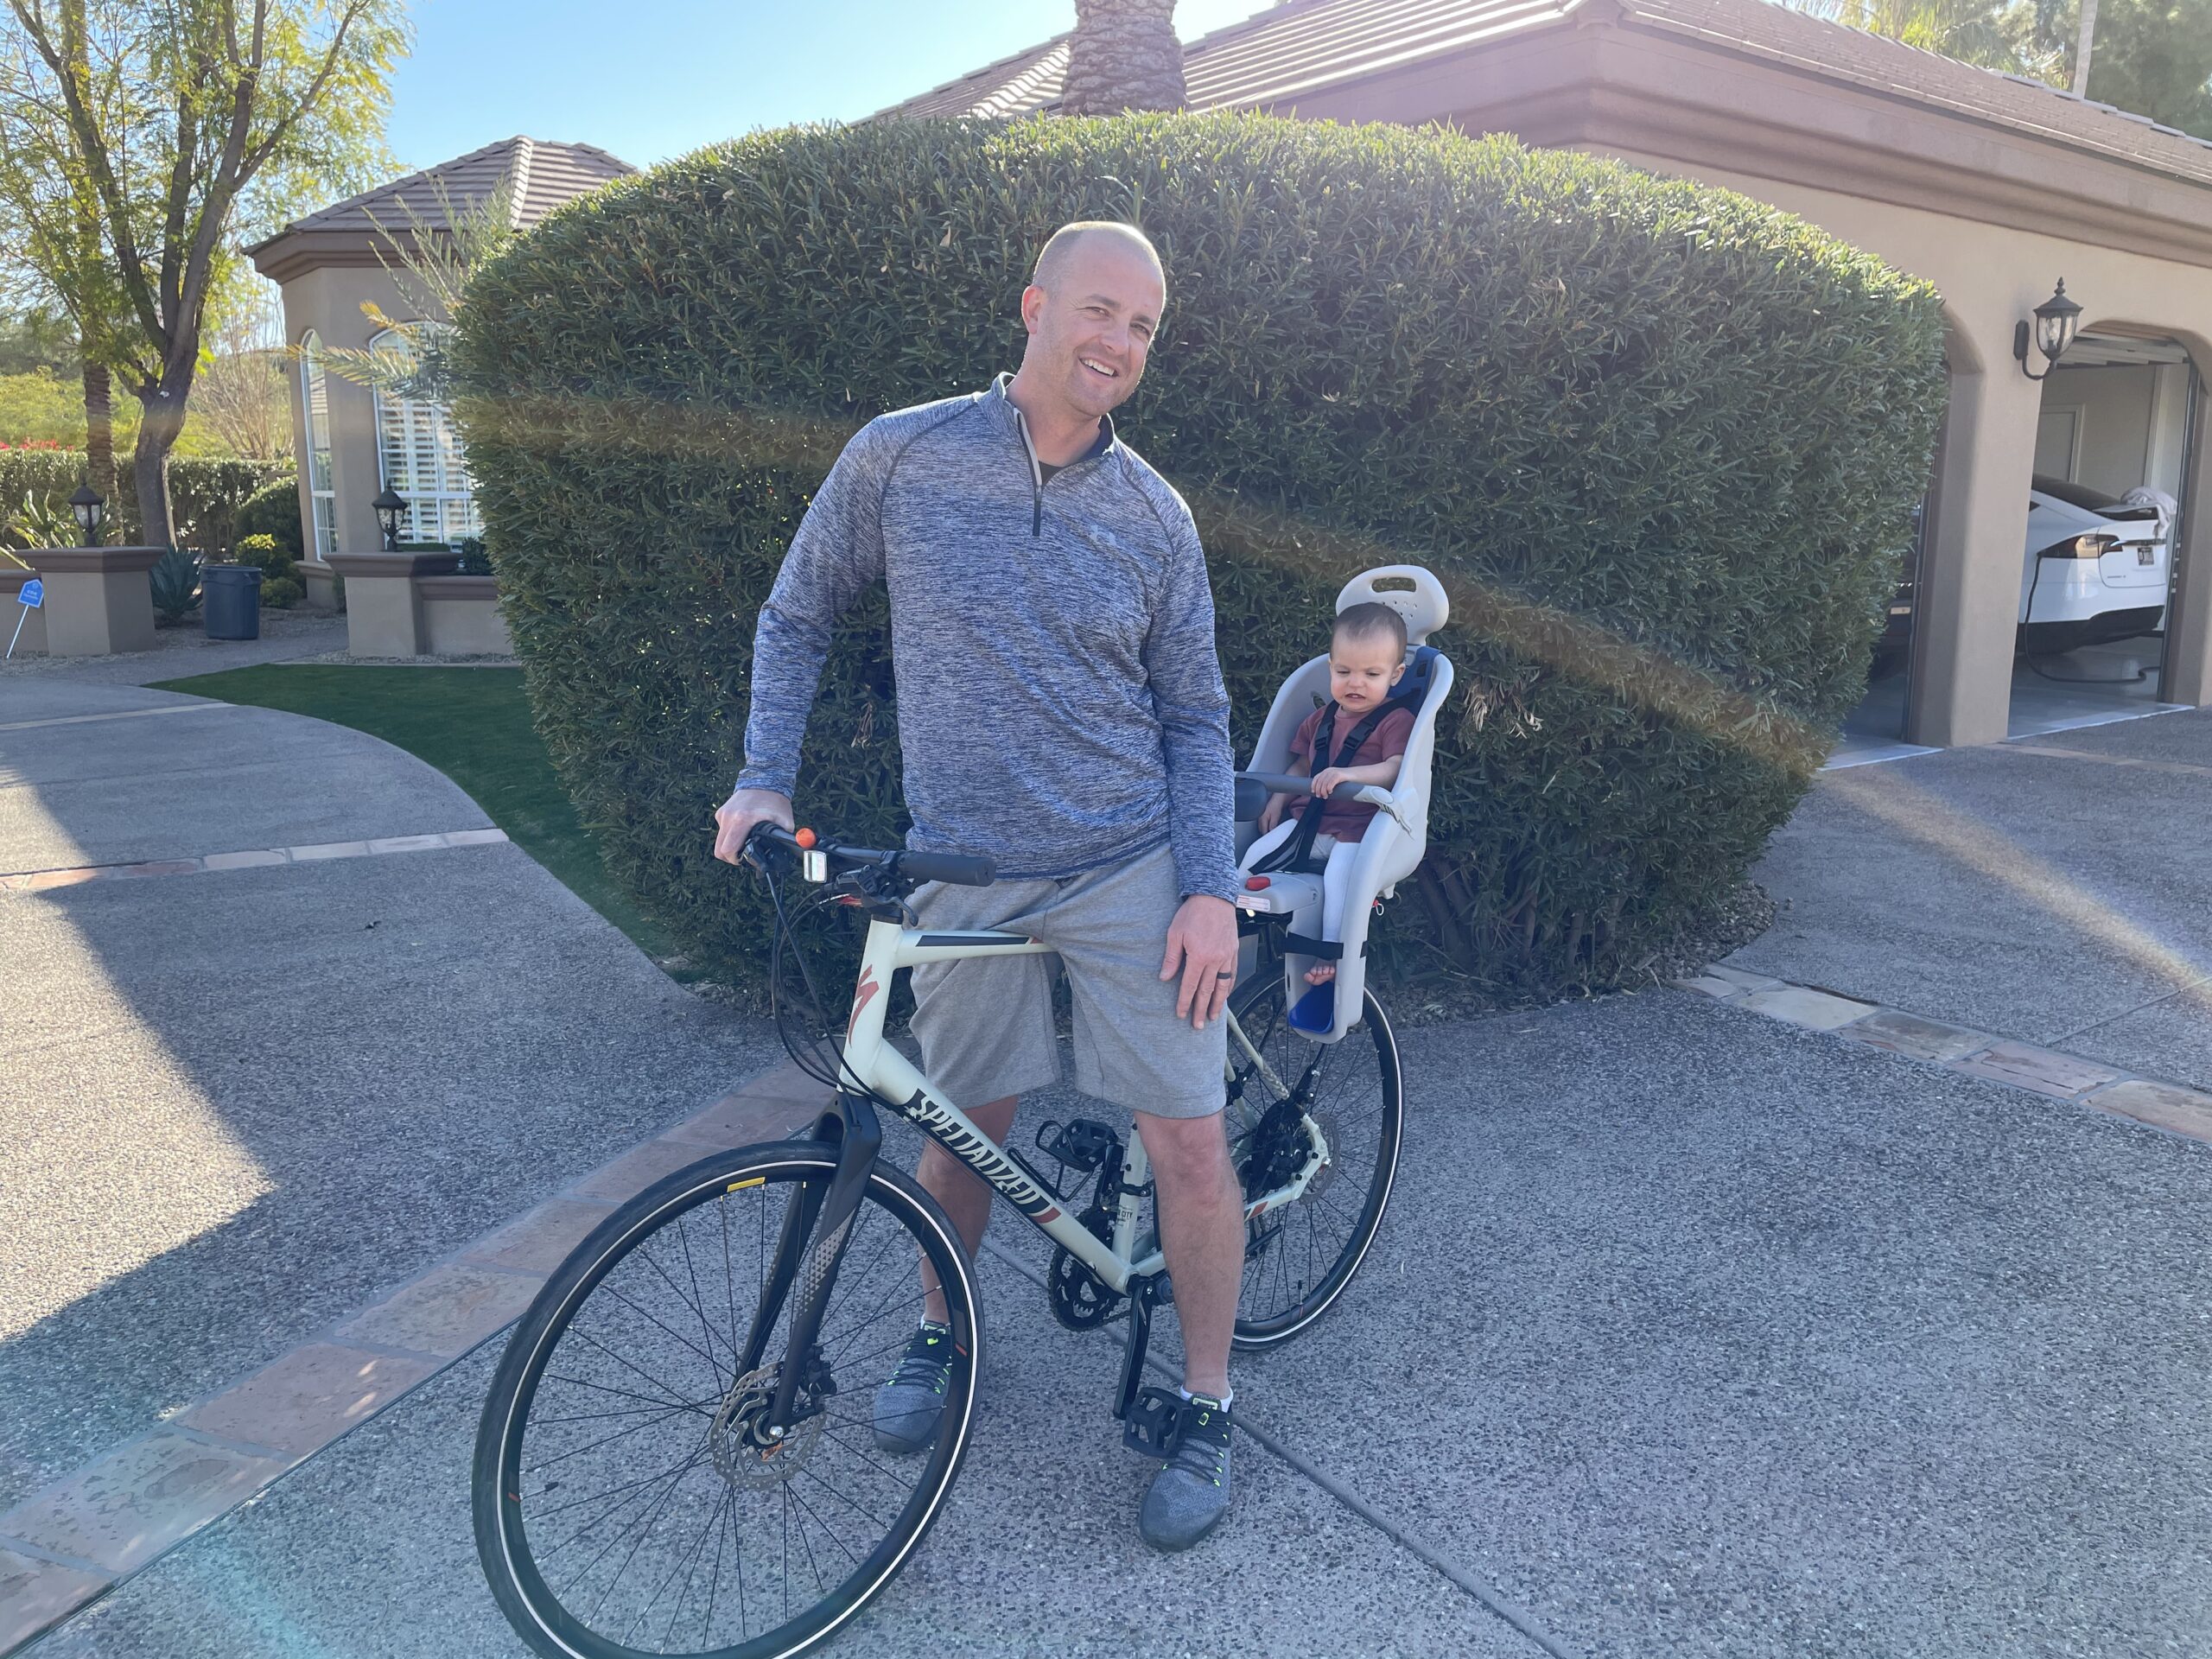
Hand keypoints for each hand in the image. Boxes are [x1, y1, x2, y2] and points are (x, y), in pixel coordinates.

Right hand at [713, 787, 793, 864]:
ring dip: (729, 846)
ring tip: (744, 842)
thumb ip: (784, 839)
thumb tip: (791, 853)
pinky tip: (742, 830)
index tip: (745, 860)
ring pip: (719, 841)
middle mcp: (729, 817)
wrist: (764, 780)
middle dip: (730, 857)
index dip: (736, 860)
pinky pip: (722, 831)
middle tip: (743, 855)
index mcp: (743, 820)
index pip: (728, 850)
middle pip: (719, 850)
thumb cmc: (775, 802)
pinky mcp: (721, 812)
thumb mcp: (784, 822)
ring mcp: (723, 814)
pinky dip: (729, 835)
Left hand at [1160, 895, 1238, 1029]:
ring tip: (1213, 1017)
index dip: (1184, 1002)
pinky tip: (1225, 995)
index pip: (1190, 986)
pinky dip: (1229, 987)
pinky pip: (1232, 973)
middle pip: (1207, 991)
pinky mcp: (1233, 950)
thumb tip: (1165, 977)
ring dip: (1218, 1003)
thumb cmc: (1192, 913)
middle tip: (1198, 1025)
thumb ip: (1171, 958)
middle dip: (1201, 1010)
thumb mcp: (1175, 933)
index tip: (1180, 1014)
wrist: (1213, 896)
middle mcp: (1215, 959)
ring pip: (1222, 986)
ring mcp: (1226, 956)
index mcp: (1199, 956)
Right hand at [1257, 794, 1283, 833]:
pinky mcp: (1262, 816)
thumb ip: (1273, 824)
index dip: (1267, 836)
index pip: (1263, 831)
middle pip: (1261, 830)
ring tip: (1270, 833)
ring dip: (1265, 830)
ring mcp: (1260, 817)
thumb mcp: (1276, 816)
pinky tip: (1269, 827)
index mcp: (1262, 818)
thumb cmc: (1276, 805)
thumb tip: (1271, 831)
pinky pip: (1263, 824)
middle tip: (1270, 837)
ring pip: (1261, 827)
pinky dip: (1266, 827)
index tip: (1270, 839)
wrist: (1276, 799)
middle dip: (1265, 834)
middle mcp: (1259, 818)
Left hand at [1310, 767, 1348, 796]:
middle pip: (1320, 781)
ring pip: (1324, 782)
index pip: (1316, 777)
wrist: (1357, 775)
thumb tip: (1321, 793)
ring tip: (1325, 796)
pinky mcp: (1339, 774)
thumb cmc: (1346, 781)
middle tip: (1320, 796)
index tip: (1313, 792)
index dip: (1313, 785)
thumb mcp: (1335, 780)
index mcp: (1326, 771)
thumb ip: (1328, 783)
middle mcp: (1329, 770)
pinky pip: (1331, 782)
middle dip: (1318, 790)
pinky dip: (1329, 788)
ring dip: (1323, 791)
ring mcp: (1334, 772)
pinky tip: (1330, 792)